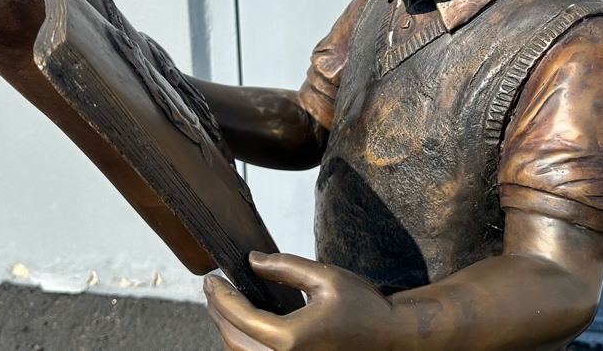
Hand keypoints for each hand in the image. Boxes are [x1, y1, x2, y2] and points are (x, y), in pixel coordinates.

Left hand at [203, 251, 398, 350]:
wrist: (391, 336)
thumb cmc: (364, 307)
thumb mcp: (324, 277)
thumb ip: (285, 267)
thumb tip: (252, 260)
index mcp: (290, 339)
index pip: (240, 317)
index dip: (221, 297)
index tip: (211, 279)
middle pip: (234, 341)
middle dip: (218, 313)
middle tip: (212, 289)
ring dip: (228, 331)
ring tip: (224, 304)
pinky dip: (245, 343)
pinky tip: (246, 323)